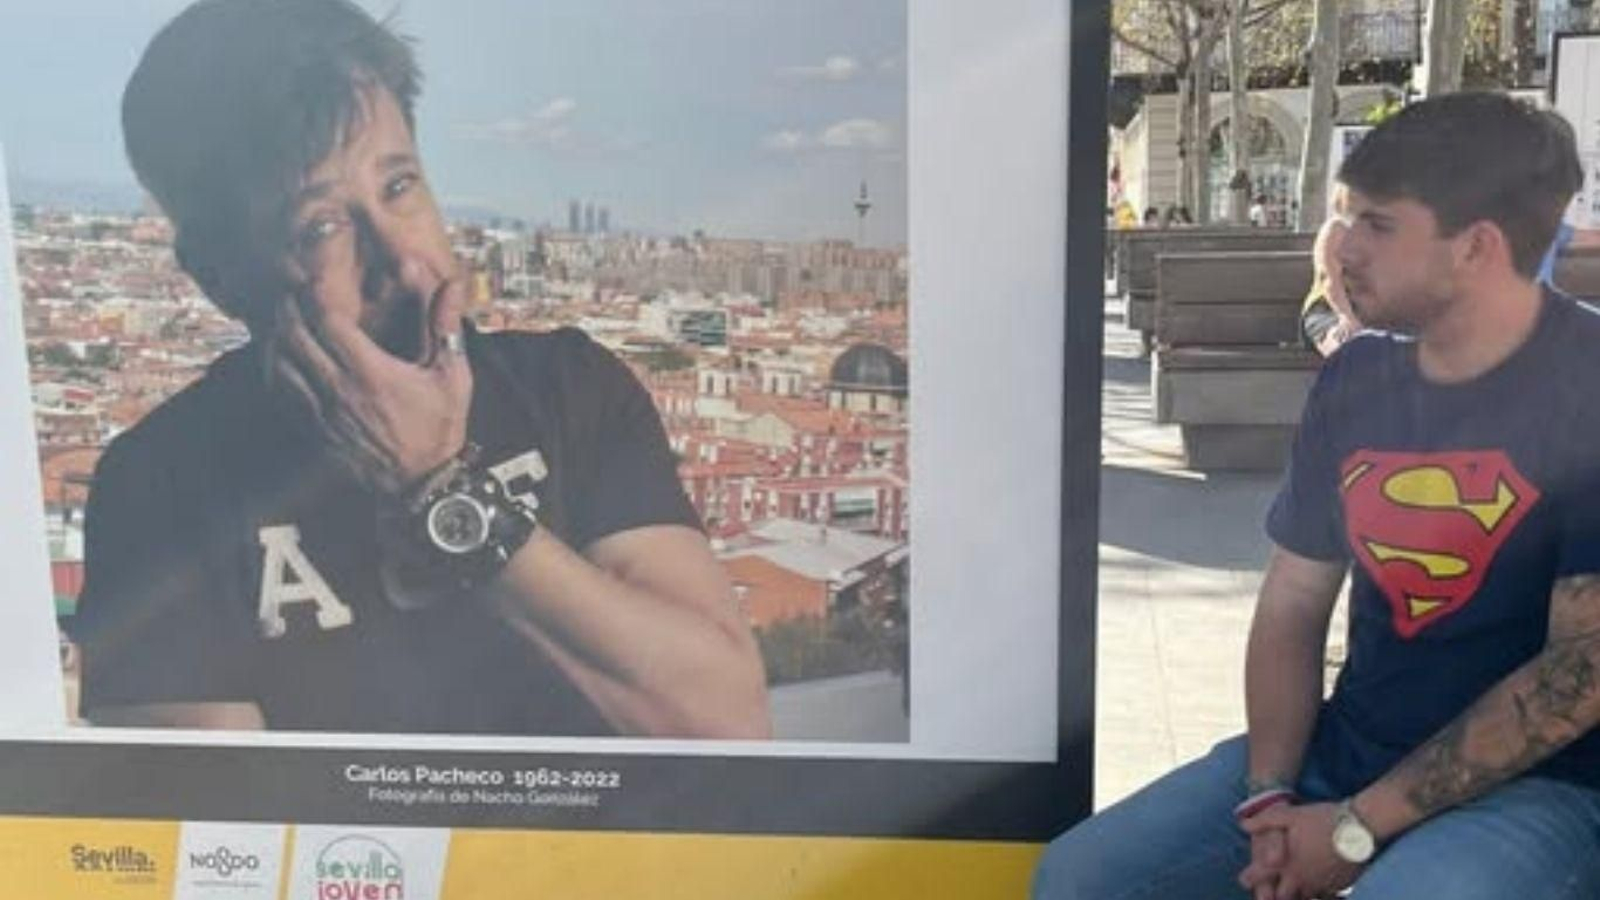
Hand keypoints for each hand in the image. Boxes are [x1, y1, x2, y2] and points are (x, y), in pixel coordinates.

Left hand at [268, 260, 472, 494]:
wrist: (420, 483)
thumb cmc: (439, 426)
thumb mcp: (453, 375)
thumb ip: (445, 326)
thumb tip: (451, 283)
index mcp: (372, 374)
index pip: (328, 321)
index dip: (318, 292)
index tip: (320, 274)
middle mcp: (339, 391)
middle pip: (295, 335)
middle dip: (292, 305)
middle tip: (296, 285)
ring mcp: (322, 411)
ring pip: (280, 361)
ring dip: (279, 333)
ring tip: (286, 313)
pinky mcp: (313, 426)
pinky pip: (280, 388)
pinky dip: (275, 364)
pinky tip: (282, 351)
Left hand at [1241, 803, 1363, 899]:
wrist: (1360, 827)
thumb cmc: (1322, 819)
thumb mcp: (1289, 815)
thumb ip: (1264, 821)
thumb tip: (1243, 824)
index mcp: (1287, 863)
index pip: (1261, 876)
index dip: (1250, 879)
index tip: (1244, 879)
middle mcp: (1302, 878)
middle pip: (1283, 896)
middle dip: (1275, 895)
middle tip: (1270, 892)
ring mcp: (1322, 884)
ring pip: (1305, 898)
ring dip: (1298, 895)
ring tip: (1295, 890)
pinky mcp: (1340, 885)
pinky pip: (1326, 896)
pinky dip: (1320, 894)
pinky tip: (1320, 890)